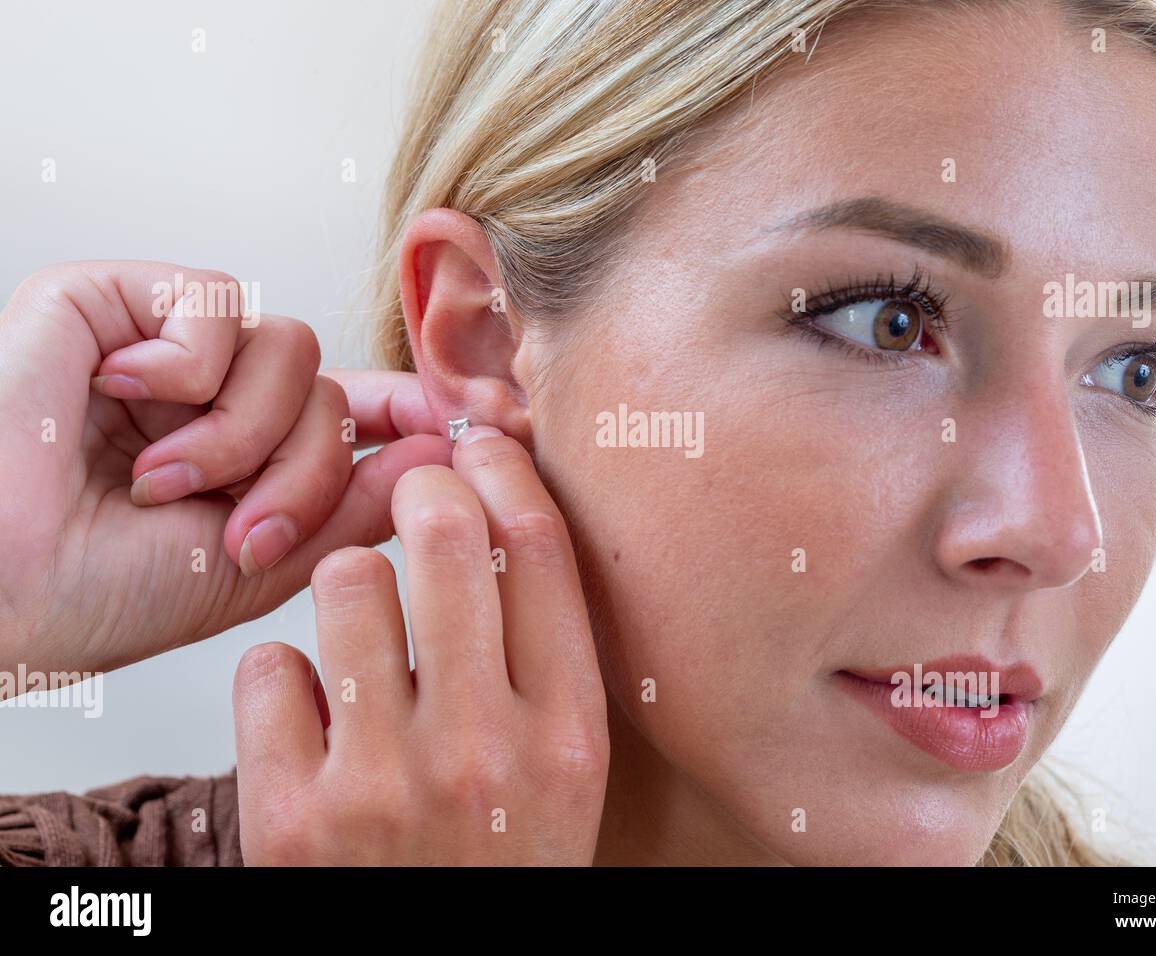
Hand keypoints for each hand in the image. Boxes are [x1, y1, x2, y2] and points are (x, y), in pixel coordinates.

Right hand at [0, 261, 445, 678]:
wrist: (2, 587)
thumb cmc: (105, 591)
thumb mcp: (260, 564)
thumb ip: (353, 506)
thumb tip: (443, 449)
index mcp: (260, 455)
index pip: (365, 411)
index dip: (423, 416)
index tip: (492, 428)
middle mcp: (224, 397)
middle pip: (338, 392)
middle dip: (306, 472)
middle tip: (245, 531)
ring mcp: (176, 349)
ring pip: (291, 352)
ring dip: (240, 434)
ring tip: (166, 483)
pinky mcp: (119, 299)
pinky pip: (217, 303)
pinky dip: (182, 368)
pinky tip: (121, 402)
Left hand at [233, 429, 608, 864]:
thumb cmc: (500, 857)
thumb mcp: (565, 766)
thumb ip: (548, 653)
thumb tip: (504, 503)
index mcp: (569, 735)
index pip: (538, 549)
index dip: (502, 468)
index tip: (477, 445)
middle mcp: (485, 754)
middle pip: (446, 535)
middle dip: (420, 487)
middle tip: (411, 491)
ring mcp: (383, 789)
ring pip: (348, 583)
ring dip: (351, 586)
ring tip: (361, 632)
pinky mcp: (292, 821)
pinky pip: (266, 667)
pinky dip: (282, 677)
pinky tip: (312, 716)